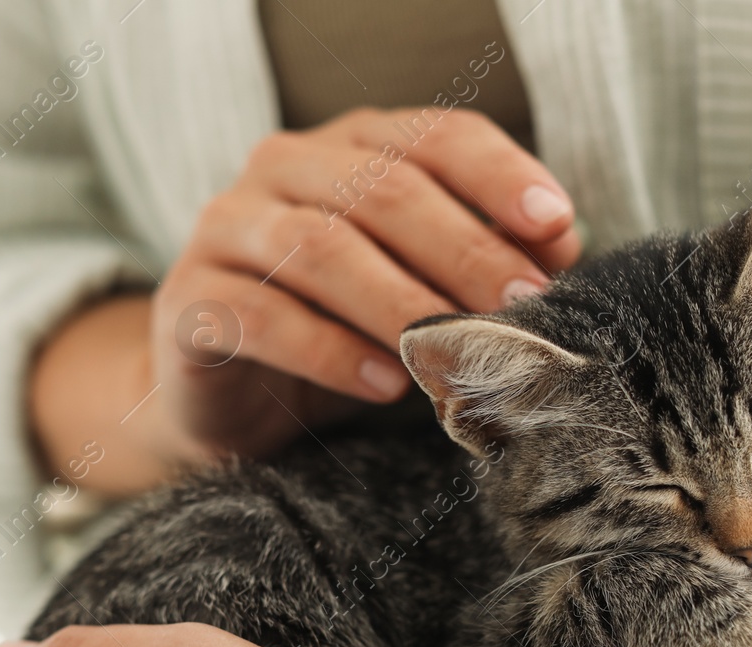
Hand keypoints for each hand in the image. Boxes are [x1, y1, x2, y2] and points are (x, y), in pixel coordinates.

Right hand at [30, 108, 579, 492]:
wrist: (227, 404)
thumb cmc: (341, 334)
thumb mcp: (421, 293)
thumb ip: (482, 261)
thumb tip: (563, 246)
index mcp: (351, 147)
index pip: (434, 136)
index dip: (500, 175)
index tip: (557, 224)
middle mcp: (284, 168)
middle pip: (384, 189)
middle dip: (465, 249)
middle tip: (520, 309)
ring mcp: (228, 228)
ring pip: (320, 247)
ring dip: (400, 302)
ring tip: (451, 351)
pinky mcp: (188, 300)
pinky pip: (261, 316)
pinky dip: (330, 352)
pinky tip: (382, 385)